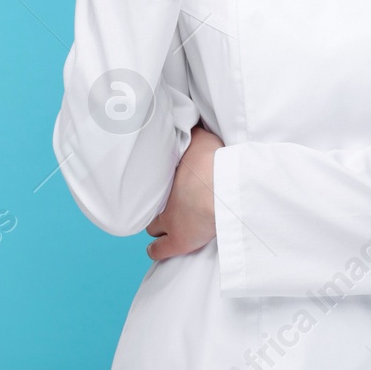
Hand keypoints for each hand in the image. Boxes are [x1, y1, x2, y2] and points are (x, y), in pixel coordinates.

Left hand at [145, 123, 222, 260]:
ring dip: (156, 225)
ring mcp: (169, 221)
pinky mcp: (178, 241)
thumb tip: (190, 120)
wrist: (220, 187)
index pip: (153, 180)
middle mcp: (163, 197)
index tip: (162, 181)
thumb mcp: (202, 138)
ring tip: (161, 225)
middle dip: (156, 203)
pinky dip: (157, 250)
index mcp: (169, 175)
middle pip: (150, 202)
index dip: (158, 183)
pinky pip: (159, 249)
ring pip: (152, 226)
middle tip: (165, 200)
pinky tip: (157, 249)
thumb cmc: (214, 161)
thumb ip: (194, 133)